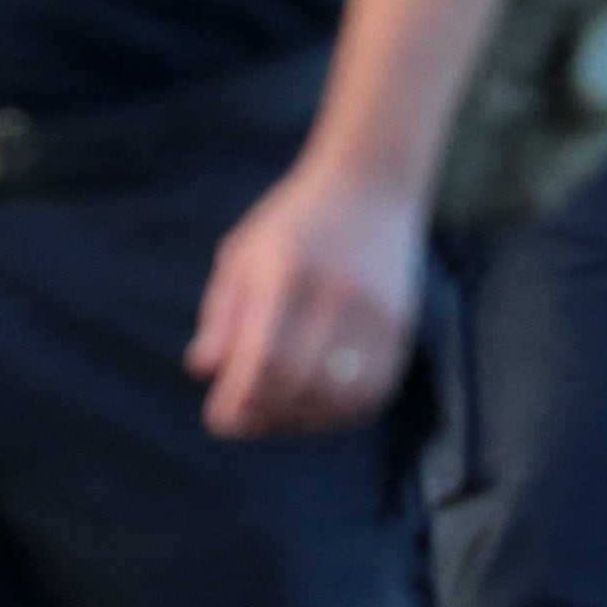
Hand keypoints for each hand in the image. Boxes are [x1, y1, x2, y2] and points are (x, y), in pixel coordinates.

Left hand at [186, 158, 429, 437]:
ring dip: (303, 420)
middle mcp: (338, 292)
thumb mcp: (243, 253)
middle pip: (302, 383)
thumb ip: (222, 313)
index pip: (265, 355)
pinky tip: (317, 405)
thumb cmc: (294, 223)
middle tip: (243, 421)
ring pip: (340, 396)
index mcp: (288, 269)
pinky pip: (373, 391)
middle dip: (265, 416)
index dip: (240, 398)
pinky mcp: (401, 325)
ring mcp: (376, 311)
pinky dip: (341, 411)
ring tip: (278, 414)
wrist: (372, 185)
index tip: (219, 418)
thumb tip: (205, 371)